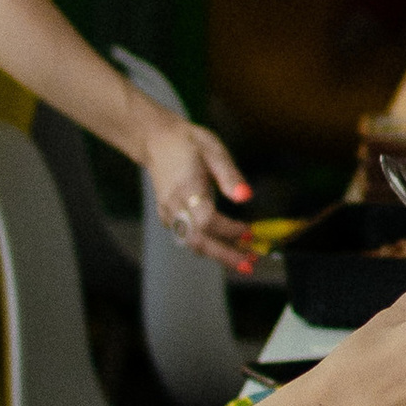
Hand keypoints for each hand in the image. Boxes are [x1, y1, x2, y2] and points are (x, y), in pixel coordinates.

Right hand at [142, 112, 254, 267]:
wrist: (157, 141)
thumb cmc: (188, 143)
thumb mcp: (214, 151)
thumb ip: (230, 175)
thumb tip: (247, 196)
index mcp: (187, 188)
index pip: (207, 220)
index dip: (229, 231)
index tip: (249, 232)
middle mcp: (174, 204)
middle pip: (197, 240)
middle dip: (224, 256)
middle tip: (249, 265)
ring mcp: (168, 212)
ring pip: (192, 242)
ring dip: (218, 254)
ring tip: (243, 260)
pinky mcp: (168, 216)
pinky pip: (187, 236)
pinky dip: (208, 245)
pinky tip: (226, 247)